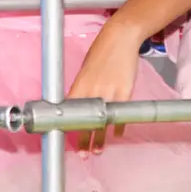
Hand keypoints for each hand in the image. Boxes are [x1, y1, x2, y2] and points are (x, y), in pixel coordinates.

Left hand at [66, 20, 140, 153]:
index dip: (68, 127)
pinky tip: (117, 134)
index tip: (65, 138)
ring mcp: (110, 93)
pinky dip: (118, 126)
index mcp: (80, 86)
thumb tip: (78, 104)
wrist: (121, 38)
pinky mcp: (125, 93)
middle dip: (83, 140)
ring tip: (97, 150)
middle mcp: (93, 92)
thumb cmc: (101, 52)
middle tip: (82, 153)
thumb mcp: (86, 70)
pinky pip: (120, 115)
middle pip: (87, 122)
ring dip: (100, 138)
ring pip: (103, 123)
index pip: (70, 113)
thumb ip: (82, 88)